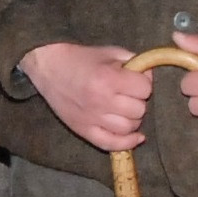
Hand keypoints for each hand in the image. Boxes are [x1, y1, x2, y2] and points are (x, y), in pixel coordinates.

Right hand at [21, 43, 151, 150]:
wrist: (48, 66)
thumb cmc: (80, 58)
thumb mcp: (109, 52)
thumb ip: (134, 62)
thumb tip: (150, 78)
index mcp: (108, 79)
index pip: (144, 89)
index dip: (143, 83)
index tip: (135, 79)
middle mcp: (101, 101)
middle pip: (139, 110)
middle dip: (137, 100)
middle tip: (127, 93)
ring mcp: (91, 119)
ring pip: (128, 128)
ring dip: (132, 119)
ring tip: (124, 109)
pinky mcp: (83, 130)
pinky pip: (111, 144)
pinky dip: (127, 143)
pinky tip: (135, 137)